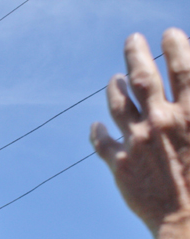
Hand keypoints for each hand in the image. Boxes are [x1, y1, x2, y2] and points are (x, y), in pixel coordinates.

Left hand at [91, 28, 189, 238]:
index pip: (183, 68)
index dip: (175, 48)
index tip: (169, 35)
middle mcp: (161, 121)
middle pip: (144, 77)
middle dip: (136, 53)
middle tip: (132, 39)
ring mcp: (137, 142)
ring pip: (118, 104)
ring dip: (115, 88)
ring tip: (114, 78)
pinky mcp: (120, 165)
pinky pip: (102, 142)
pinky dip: (97, 131)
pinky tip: (95, 125)